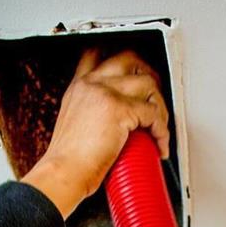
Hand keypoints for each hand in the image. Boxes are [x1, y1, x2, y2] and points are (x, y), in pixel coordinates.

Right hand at [21, 49, 169, 218]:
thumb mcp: (74, 124)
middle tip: (156, 99)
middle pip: (129, 58)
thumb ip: (91, 113)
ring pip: (148, 83)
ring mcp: (105, 93)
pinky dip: (162, 132)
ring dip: (161, 106)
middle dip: (149, 75)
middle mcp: (91, 84)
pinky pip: (154, 114)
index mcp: (79, 86)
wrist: (63, 173)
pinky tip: (160, 145)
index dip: (123, 60)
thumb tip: (115, 120)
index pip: (99, 54)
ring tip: (159, 129)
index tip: (137, 73)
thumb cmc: (68, 160)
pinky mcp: (119, 110)